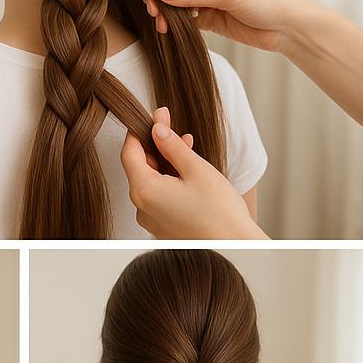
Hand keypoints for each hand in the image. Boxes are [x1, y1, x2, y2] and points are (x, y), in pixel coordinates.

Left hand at [121, 106, 266, 238]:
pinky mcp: (161, 226)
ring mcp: (150, 219)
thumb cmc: (219, 211)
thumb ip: (172, 147)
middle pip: (139, 166)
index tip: (154, 116)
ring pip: (150, 181)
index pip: (129, 152)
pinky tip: (185, 169)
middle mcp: (141, 207)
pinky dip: (168, 179)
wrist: (234, 247)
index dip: (140, 131)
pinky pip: (158, 196)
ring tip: (185, 144)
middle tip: (170, 123)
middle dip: (154, 144)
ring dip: (164, 161)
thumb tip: (157, 128)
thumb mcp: (196, 169)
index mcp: (144, 190)